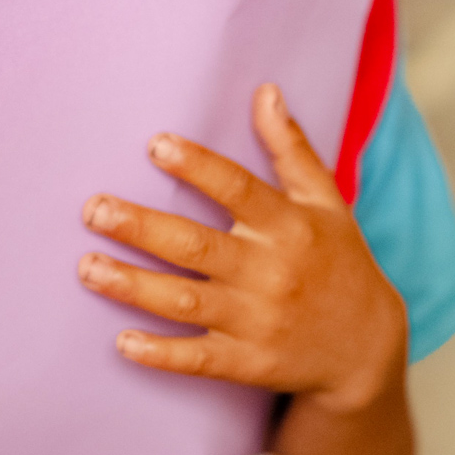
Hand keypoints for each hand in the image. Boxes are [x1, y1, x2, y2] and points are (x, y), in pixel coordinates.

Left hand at [78, 84, 406, 413]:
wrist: (367, 349)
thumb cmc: (340, 262)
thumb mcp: (326, 201)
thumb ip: (291, 148)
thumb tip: (266, 91)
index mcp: (288, 226)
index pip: (237, 189)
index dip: (197, 166)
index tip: (155, 144)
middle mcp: (269, 271)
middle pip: (195, 246)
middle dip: (140, 227)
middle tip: (93, 209)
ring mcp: (256, 321)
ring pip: (185, 301)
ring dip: (133, 285)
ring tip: (87, 268)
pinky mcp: (247, 362)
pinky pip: (198, 359)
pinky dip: (161, 353)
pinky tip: (123, 342)